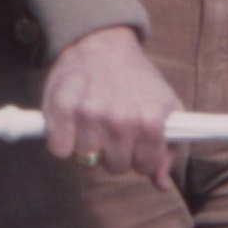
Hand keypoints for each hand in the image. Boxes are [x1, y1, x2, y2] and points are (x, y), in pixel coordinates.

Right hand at [42, 23, 177, 188]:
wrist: (102, 43)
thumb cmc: (135, 78)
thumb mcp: (164, 106)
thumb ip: (168, 147)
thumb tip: (162, 184)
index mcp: (150, 121)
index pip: (144, 167)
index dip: (140, 158)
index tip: (135, 144)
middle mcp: (121, 120)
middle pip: (115, 167)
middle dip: (114, 152)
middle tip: (112, 128)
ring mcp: (90, 115)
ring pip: (86, 160)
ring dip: (88, 145)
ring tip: (93, 122)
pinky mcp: (61, 109)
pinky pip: (59, 149)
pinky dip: (61, 140)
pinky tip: (70, 123)